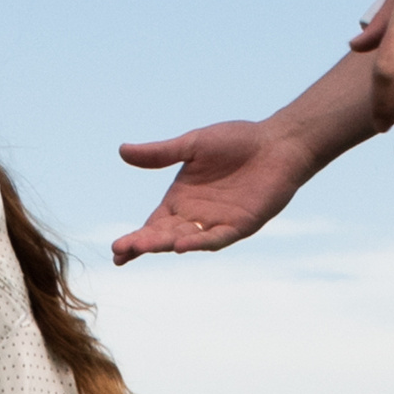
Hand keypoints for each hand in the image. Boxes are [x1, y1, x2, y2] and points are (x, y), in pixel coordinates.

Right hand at [111, 121, 317, 263]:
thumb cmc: (237, 142)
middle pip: (163, 235)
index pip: (151, 226)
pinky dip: (200, 243)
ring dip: (165, 245)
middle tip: (121, 251)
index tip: (115, 249)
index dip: (134, 238)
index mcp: (180, 201)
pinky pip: (217, 238)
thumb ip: (159, 153)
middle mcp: (195, 217)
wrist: (278, 143)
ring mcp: (217, 223)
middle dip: (143, 244)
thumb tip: (122, 150)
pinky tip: (182, 246)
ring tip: (144, 247)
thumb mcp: (192, 145)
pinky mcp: (241, 225)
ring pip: (186, 239)